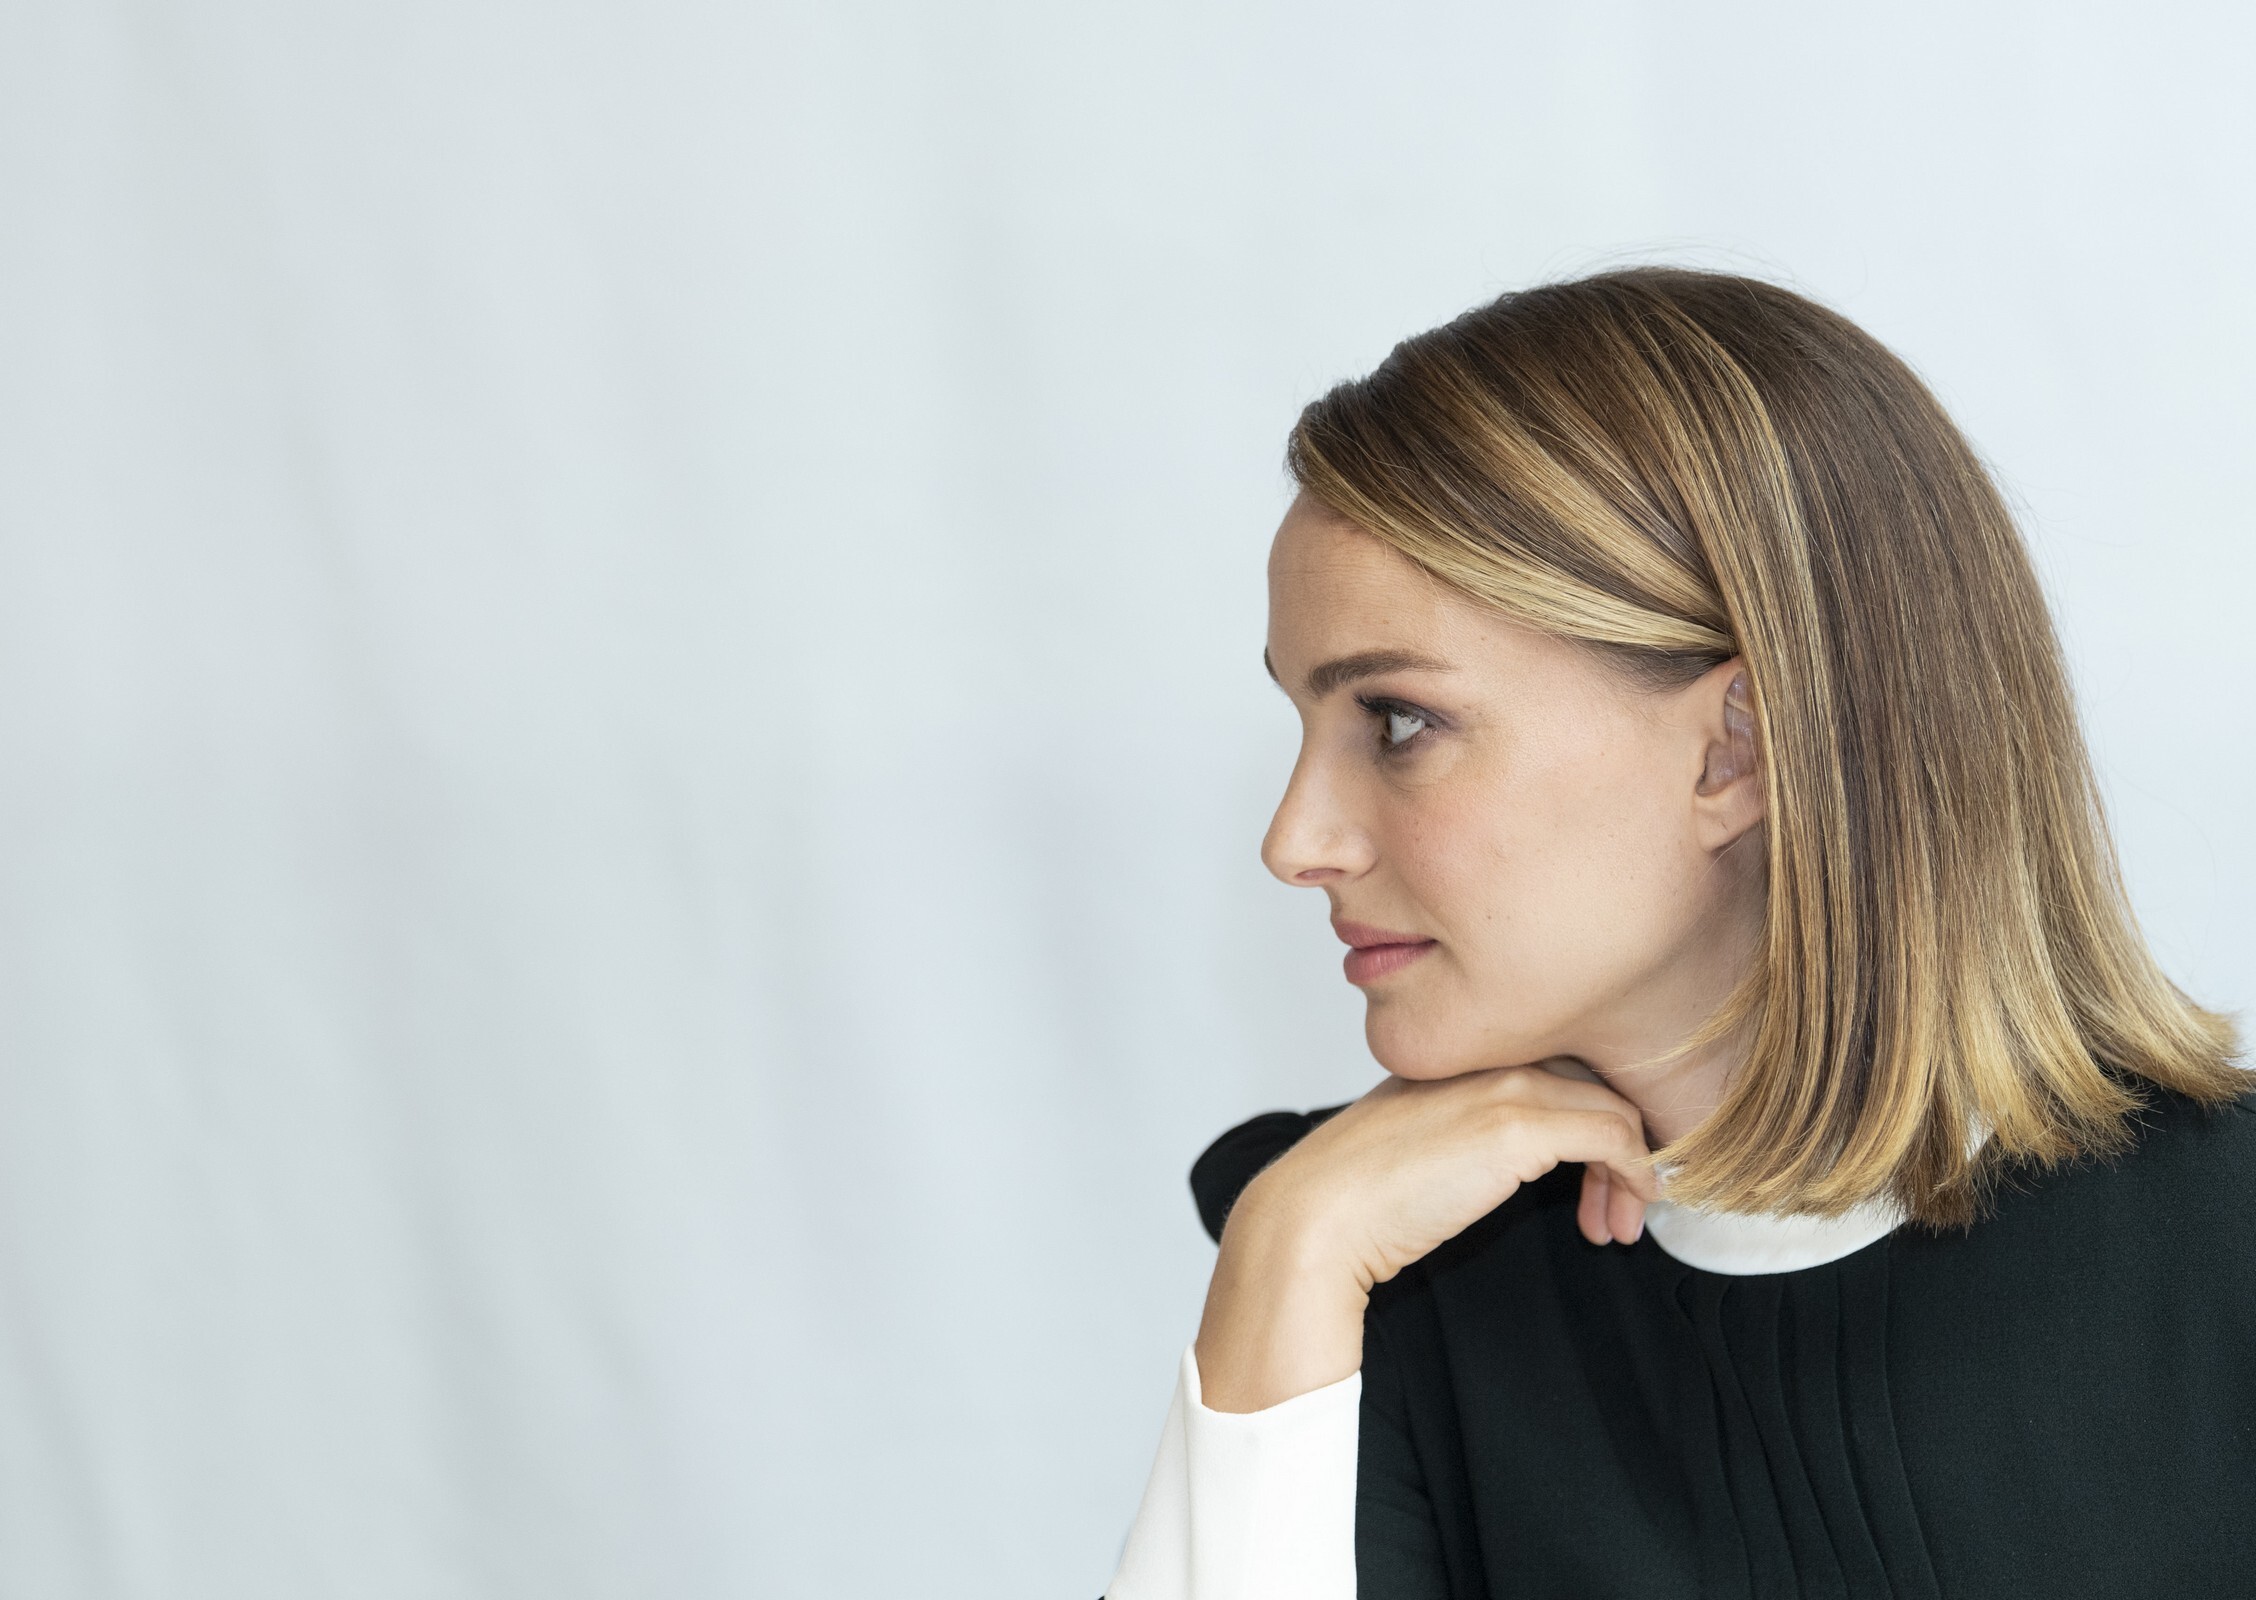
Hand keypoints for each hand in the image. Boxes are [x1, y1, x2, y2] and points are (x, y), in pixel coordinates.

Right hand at [1192, 1063, 1657, 1411]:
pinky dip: (1639, 1171)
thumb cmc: (1356, 1196)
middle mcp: (1487, 1056)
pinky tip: (1630, 1207)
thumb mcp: (1423, 1141)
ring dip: (1632, 1169)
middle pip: (1593, 1079)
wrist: (1319, 1216)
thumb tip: (1508, 1160)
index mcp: (1459, 1054)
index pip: (1557, 1063)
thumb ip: (1466, 1129)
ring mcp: (1505, 1084)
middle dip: (1622, 1142)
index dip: (1588, 1115)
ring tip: (1622, 1221)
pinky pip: (1616, 1135)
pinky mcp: (1521, 1124)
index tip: (1597, 1172)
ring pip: (1613, 1107)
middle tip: (1621, 1204)